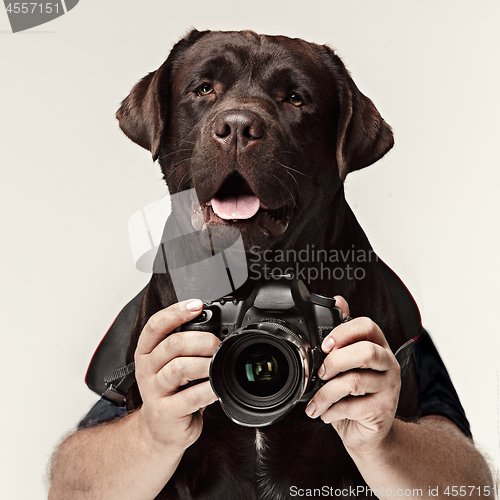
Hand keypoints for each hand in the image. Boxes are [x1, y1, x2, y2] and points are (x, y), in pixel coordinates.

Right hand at [134, 299, 219, 453]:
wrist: (160, 430)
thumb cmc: (171, 391)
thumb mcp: (171, 364)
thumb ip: (185, 345)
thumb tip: (217, 327)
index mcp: (147, 352)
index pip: (156, 325)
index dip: (176, 312)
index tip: (197, 305)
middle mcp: (146, 369)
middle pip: (172, 344)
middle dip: (200, 340)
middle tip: (216, 345)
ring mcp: (153, 391)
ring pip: (179, 368)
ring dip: (204, 364)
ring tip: (216, 366)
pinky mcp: (165, 412)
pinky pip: (190, 396)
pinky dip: (208, 389)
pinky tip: (216, 387)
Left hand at [305, 297, 400, 453]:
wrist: (366, 431)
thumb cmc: (354, 392)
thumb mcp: (347, 362)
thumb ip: (343, 333)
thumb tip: (338, 301)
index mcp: (378, 346)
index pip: (368, 326)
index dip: (344, 332)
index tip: (325, 345)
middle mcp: (387, 363)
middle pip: (366, 352)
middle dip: (336, 361)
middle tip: (321, 372)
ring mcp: (389, 387)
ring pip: (355, 381)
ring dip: (327, 392)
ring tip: (316, 400)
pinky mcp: (383, 410)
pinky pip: (352, 407)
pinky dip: (331, 410)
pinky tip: (325, 413)